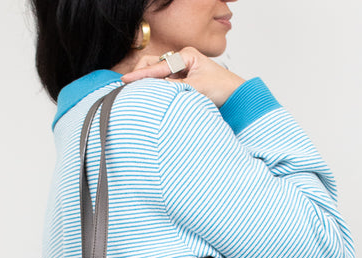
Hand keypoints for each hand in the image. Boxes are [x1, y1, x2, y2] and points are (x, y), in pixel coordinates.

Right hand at [119, 46, 245, 107]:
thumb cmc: (222, 88)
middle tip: (129, 86)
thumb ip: (174, 87)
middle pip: (154, 65)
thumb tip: (154, 89)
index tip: (126, 79)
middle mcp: (181, 60)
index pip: (158, 66)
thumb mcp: (196, 88)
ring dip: (151, 85)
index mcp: (186, 55)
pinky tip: (153, 98)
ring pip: (157, 76)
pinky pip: (163, 84)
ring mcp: (180, 70)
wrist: (234, 96)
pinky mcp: (180, 81)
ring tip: (142, 95)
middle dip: (143, 75)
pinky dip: (158, 90)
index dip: (141, 74)